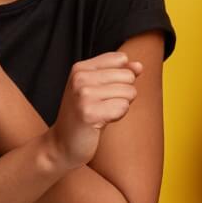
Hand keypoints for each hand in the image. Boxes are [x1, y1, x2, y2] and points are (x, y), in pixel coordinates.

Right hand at [49, 52, 142, 168]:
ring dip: (121, 106)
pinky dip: (118, 116)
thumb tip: (139, 66)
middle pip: (128, 76)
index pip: (121, 58)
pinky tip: (102, 121)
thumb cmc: (85, 114)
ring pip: (129, 92)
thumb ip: (120, 72)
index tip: (103, 91)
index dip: (121, 77)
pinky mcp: (89, 113)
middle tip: (102, 105)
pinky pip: (123, 107)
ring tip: (102, 113)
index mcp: (80, 68)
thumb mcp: (99, 88)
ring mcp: (83, 95)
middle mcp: (80, 78)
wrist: (62, 144)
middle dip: (123, 93)